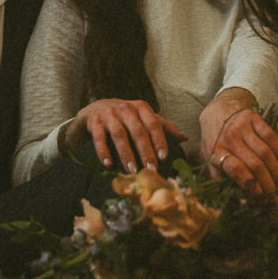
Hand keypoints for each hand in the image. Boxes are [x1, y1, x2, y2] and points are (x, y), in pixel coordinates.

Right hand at [63, 99, 185, 172]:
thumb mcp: (142, 117)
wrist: (94, 110)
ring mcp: (109, 114)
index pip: (153, 124)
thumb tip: (184, 138)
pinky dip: (103, 152)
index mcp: (141, 107)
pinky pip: (99, 138)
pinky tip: (108, 165)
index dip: (159, 140)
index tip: (164, 157)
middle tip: (151, 169)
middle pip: (138, 131)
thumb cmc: (124, 117)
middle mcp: (126, 108)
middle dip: (145, 151)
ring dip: (126, 154)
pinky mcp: (94, 122)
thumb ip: (162, 126)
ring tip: (132, 171)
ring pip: (119, 135)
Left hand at [200, 103, 277, 194]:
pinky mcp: (253, 118)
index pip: (235, 168)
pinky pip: (270, 136)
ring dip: (275, 168)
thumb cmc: (215, 140)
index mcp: (216, 151)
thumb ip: (218, 176)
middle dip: (266, 181)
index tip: (258, 193)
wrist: (216, 113)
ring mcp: (241, 126)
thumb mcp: (209, 158)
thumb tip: (234, 195)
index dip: (249, 183)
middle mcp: (228, 138)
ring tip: (277, 178)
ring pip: (265, 151)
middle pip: (254, 163)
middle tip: (272, 190)